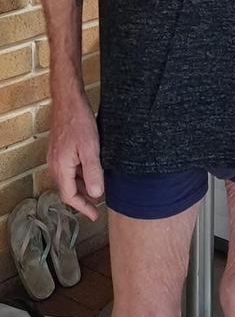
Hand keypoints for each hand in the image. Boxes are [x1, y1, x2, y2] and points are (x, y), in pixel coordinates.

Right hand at [48, 97, 103, 220]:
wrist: (68, 101)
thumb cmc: (79, 123)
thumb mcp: (91, 149)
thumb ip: (93, 172)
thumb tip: (96, 194)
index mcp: (60, 168)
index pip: (69, 196)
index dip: (82, 207)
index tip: (94, 215)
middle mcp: (54, 165)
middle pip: (68, 189)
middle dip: (83, 198)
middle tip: (97, 205)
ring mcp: (56, 157)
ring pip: (69, 179)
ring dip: (82, 185)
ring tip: (98, 188)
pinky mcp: (60, 149)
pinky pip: (69, 168)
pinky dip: (80, 174)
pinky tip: (92, 170)